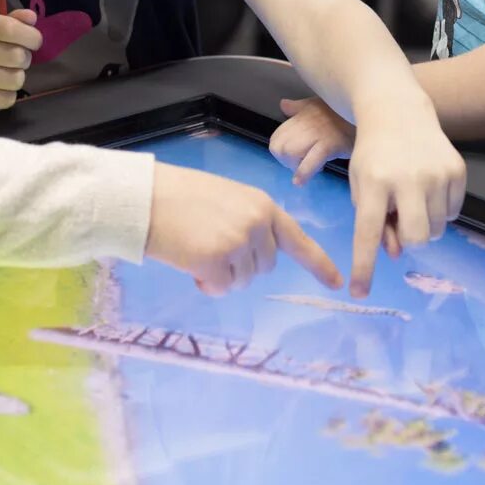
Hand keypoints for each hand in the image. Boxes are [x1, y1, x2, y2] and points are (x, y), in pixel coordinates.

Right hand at [0, 8, 41, 114]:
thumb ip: (14, 20)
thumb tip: (31, 17)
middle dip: (24, 59)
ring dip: (16, 77)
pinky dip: (7, 95)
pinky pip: (7, 99)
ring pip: (15, 80)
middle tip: (14, 60)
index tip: (34, 42)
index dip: (30, 36)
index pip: (9, 29)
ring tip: (5, 73)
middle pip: (17, 56)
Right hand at [145, 163, 342, 295]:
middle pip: (265, 267)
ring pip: (243, 281)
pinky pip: (222, 288)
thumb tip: (254, 256)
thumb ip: (249, 222)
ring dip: (223, 275)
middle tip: (211, 246)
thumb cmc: (180, 196)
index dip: (318, 264)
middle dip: (242, 265)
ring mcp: (239, 243)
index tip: (337, 284)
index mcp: (262, 205)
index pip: (297, 239)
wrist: (146, 197)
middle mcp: (257, 224)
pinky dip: (207, 283)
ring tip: (198, 249)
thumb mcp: (227, 199)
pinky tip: (191, 263)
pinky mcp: (218, 261)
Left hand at [269, 97, 356, 184]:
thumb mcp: (320, 104)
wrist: (371, 118)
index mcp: (303, 112)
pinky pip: (309, 161)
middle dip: (286, 161)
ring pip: (290, 152)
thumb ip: (300, 107)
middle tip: (301, 165)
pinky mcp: (330, 144)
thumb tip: (283, 105)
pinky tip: (301, 181)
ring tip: (307, 169)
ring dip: (295, 166)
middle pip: (279, 146)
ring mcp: (318, 132)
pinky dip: (303, 173)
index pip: (277, 136)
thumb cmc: (346, 114)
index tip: (295, 157)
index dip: (282, 151)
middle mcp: (307, 121)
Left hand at [346, 93, 466, 298]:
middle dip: (409, 238)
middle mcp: (408, 178)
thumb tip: (397, 254)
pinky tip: (428, 186)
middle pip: (416, 238)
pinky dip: (440, 209)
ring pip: (436, 229)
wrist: (398, 113)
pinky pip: (453, 212)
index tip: (359, 292)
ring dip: (424, 223)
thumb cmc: (373, 156)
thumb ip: (374, 222)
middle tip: (401, 219)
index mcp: (374, 182)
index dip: (364, 266)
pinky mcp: (458, 170)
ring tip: (412, 197)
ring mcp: (437, 173)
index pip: (367, 232)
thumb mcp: (361, 185)